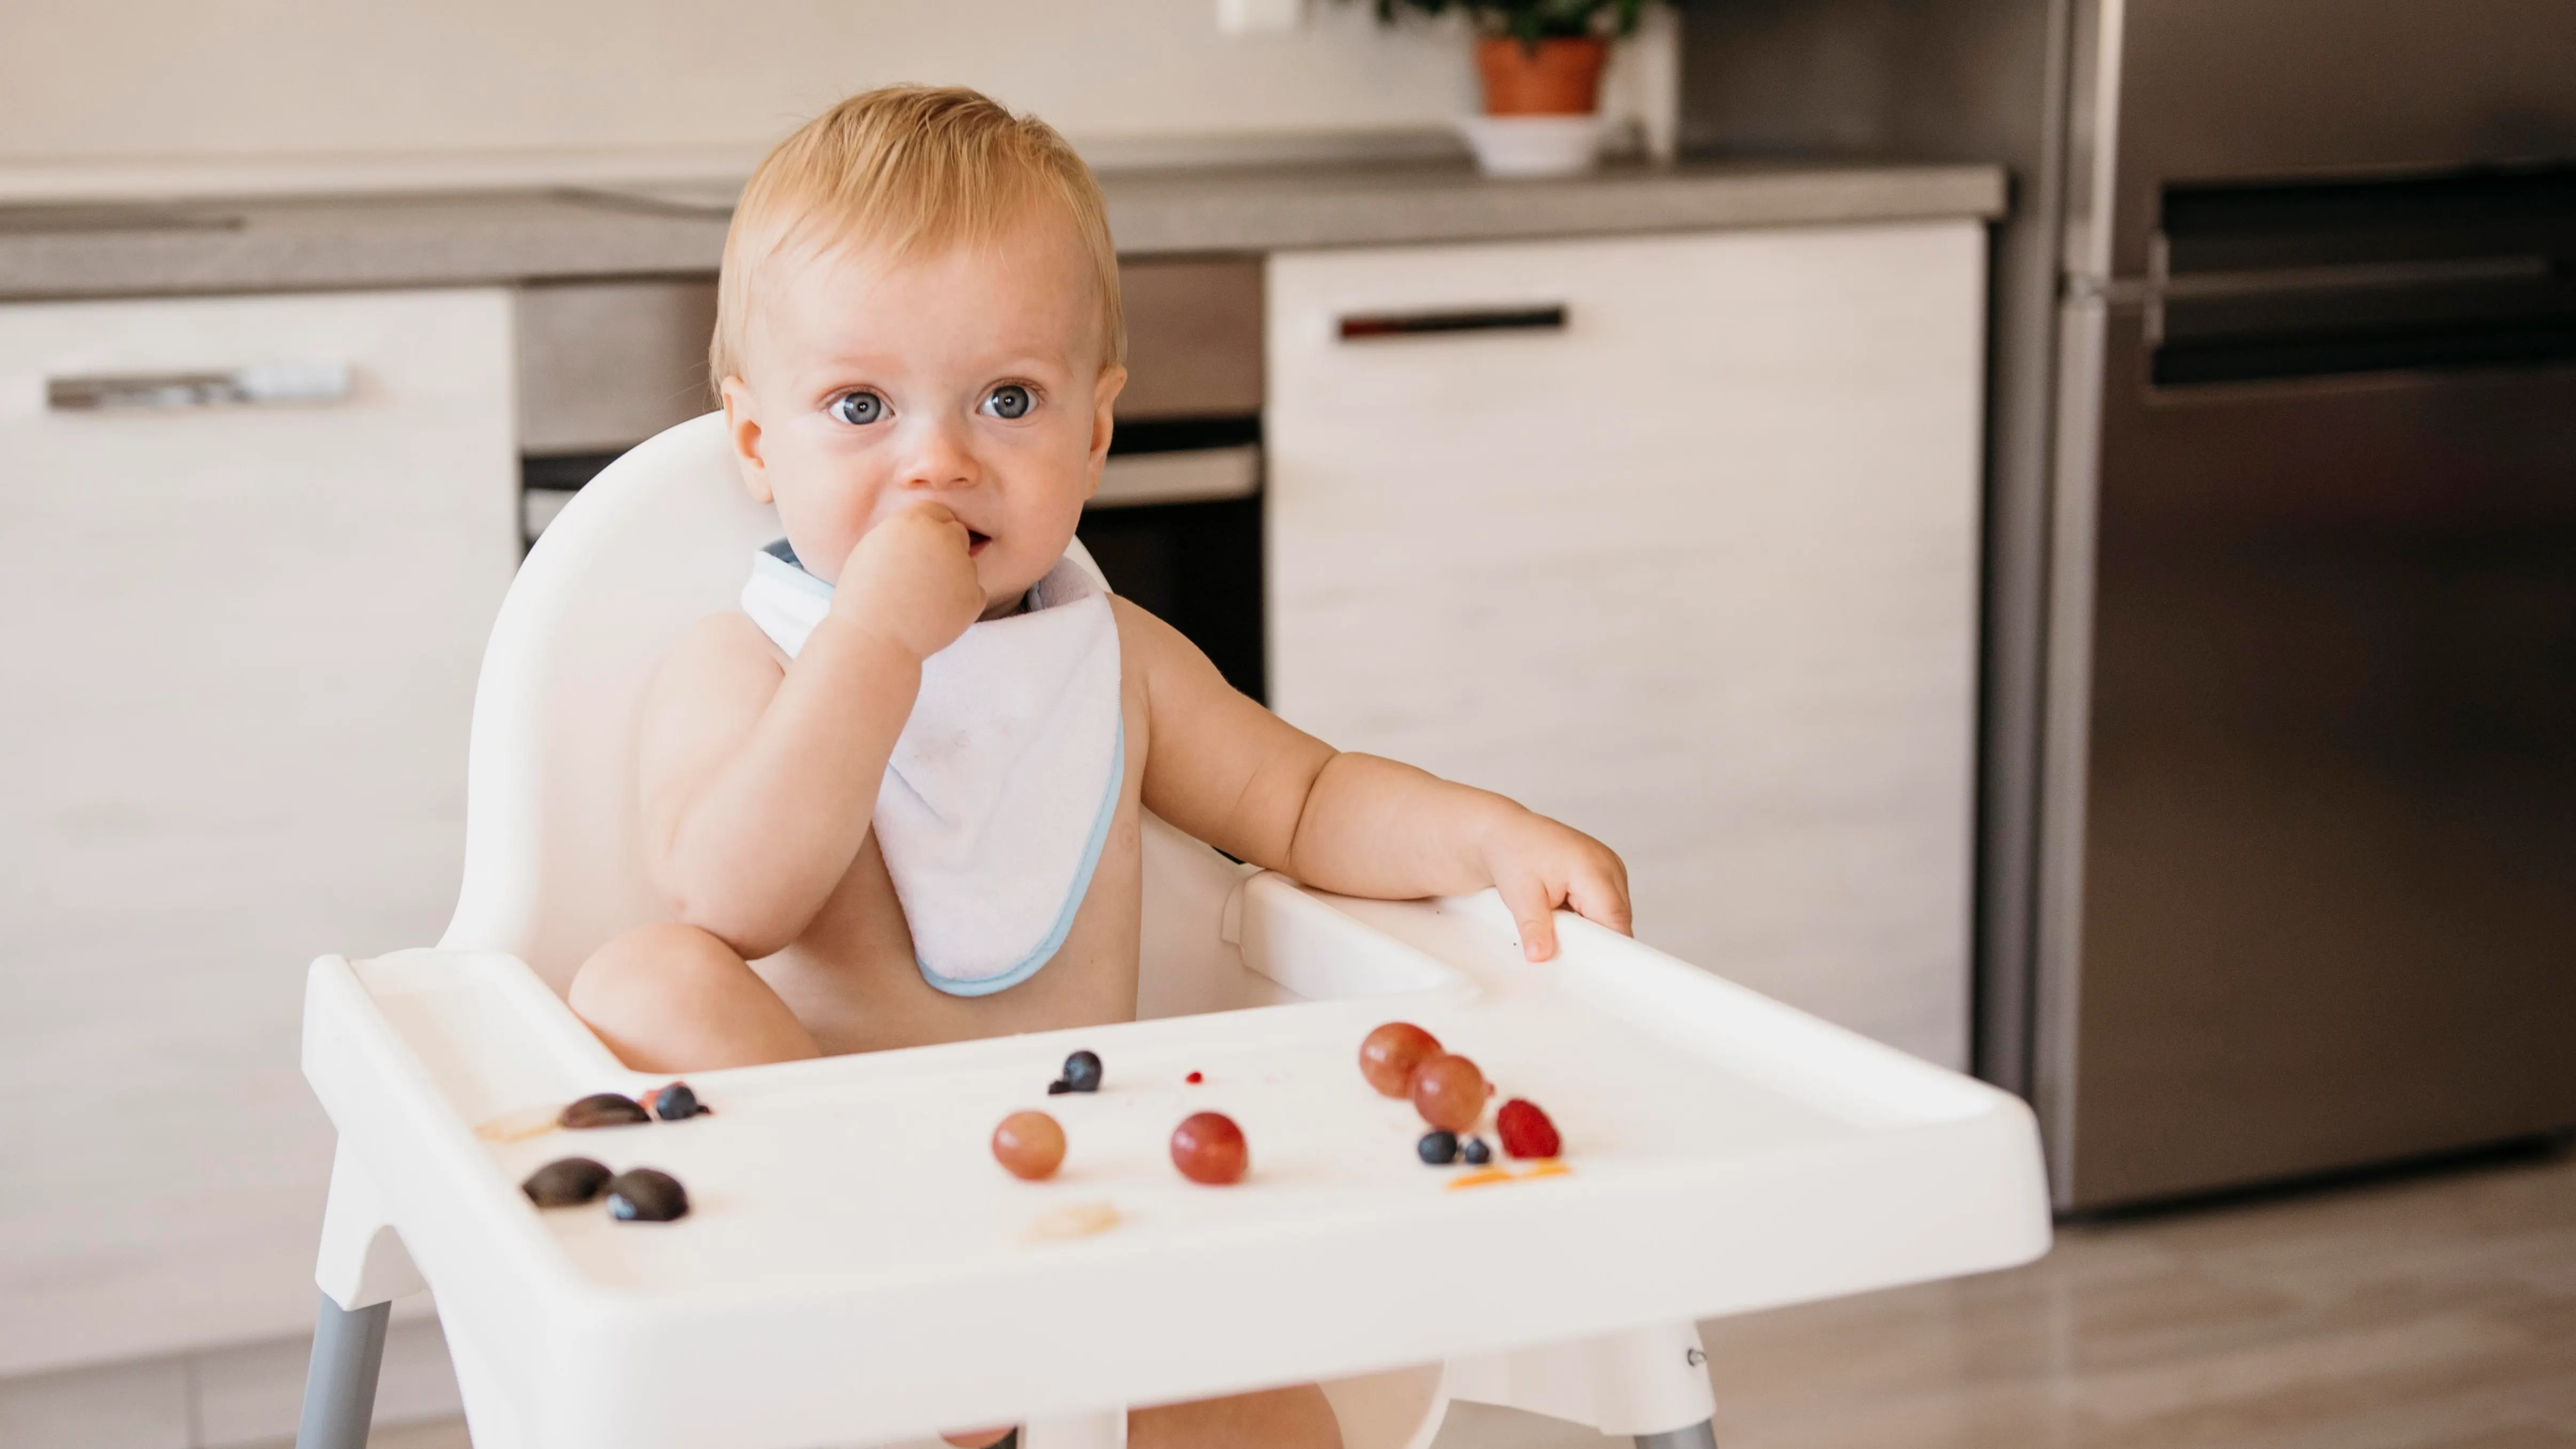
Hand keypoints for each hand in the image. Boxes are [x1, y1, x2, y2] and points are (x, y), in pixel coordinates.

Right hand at [829, 502, 984, 661]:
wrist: (873, 638)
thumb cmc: (864, 596)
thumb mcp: (874, 548)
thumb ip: (906, 533)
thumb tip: (929, 528)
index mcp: (915, 521)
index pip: (938, 512)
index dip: (928, 531)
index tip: (918, 549)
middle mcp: (944, 538)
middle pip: (957, 534)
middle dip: (945, 549)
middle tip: (923, 576)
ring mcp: (964, 567)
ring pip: (966, 565)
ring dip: (952, 577)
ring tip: (922, 599)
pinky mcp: (975, 596)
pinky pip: (973, 593)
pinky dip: (960, 603)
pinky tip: (934, 614)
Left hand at [1477, 807, 1631, 961]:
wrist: (1505, 831)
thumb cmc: (1512, 851)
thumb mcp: (1519, 893)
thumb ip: (1534, 926)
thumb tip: (1540, 956)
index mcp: (1594, 869)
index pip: (1615, 921)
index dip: (1606, 949)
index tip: (1589, 971)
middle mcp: (1610, 866)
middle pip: (1618, 920)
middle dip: (1596, 941)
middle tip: (1564, 952)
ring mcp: (1610, 868)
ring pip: (1613, 915)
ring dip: (1591, 928)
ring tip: (1559, 928)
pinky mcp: (1605, 872)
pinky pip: (1606, 905)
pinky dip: (1588, 917)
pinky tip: (1564, 917)